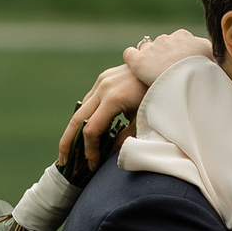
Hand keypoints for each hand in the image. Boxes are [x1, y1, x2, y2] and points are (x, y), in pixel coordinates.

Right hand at [58, 31, 212, 172]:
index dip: (89, 150)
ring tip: (71, 150)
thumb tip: (109, 155)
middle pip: (77, 119)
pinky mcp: (104, 78)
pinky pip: (89, 101)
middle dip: (68, 143)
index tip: (93, 165)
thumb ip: (126, 139)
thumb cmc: (161, 95)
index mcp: (113, 99)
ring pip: (80, 109)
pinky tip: (85, 131)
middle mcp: (103, 88)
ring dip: (74, 131)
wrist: (168, 65)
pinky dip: (84, 117)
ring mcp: (102, 80)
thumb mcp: (145, 120)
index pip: (91, 130)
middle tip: (63, 162)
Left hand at [124, 27, 211, 86]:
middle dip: (163, 57)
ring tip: (150, 75)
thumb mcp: (215, 63)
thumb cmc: (205, 73)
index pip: (179, 41)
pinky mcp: (138, 60)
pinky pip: (130, 54)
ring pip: (146, 49)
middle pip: (162, 45)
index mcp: (186, 37)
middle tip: (167, 73)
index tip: (180, 66)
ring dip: (148, 59)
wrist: (189, 78)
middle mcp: (168, 39)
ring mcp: (152, 48)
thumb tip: (217, 68)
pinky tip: (135, 72)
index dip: (178, 54)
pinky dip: (132, 61)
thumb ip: (212, 61)